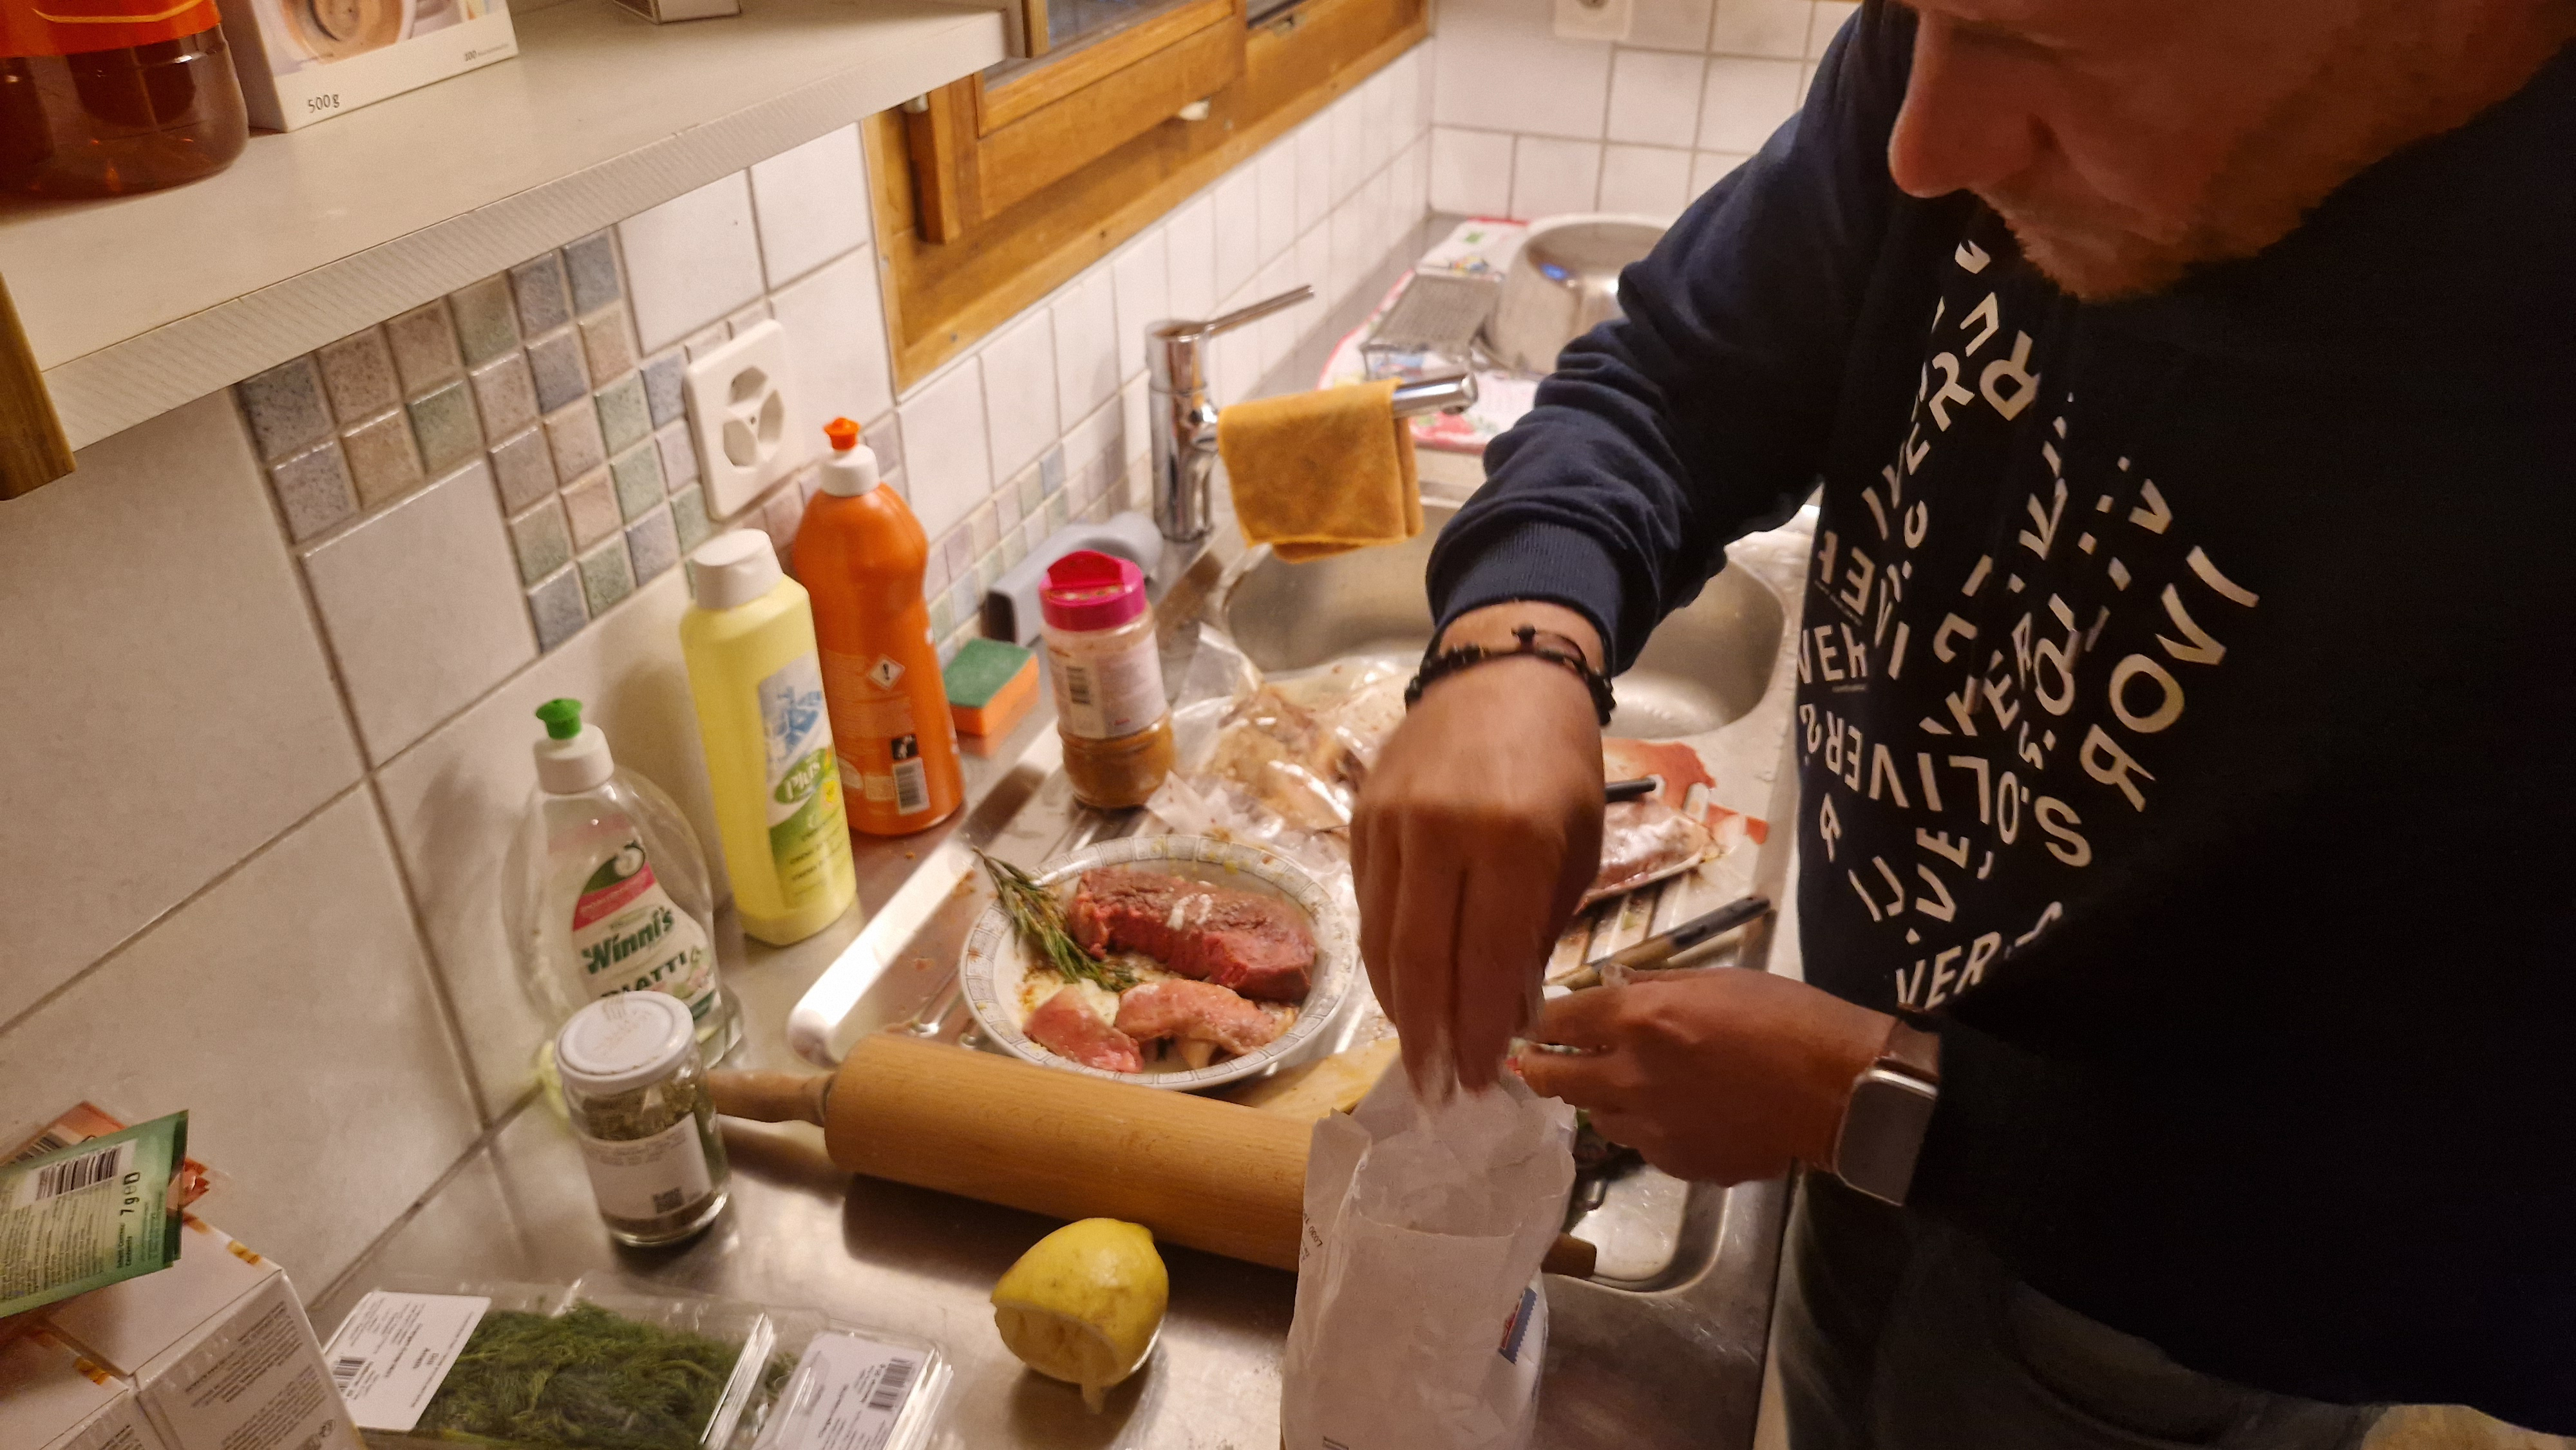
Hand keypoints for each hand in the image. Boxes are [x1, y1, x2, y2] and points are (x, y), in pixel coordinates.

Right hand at [1353, 602, 1605, 1089]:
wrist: (1502, 674)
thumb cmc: (1559, 767)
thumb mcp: (1575, 849)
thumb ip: (1538, 931)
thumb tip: (1507, 1015)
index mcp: (1514, 840)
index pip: (1487, 961)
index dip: (1482, 1032)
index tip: (1483, 1083)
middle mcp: (1444, 832)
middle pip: (1424, 962)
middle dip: (1433, 1039)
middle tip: (1440, 1096)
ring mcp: (1393, 824)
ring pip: (1383, 941)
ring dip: (1400, 1010)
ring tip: (1418, 1061)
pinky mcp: (1363, 819)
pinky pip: (1368, 907)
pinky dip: (1382, 961)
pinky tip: (1400, 996)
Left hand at [1517, 970, 1892, 1183]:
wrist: (1840, 1091)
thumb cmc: (1786, 1018)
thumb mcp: (1717, 979)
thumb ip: (1654, 986)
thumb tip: (1612, 987)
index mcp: (1639, 1020)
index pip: (1556, 1020)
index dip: (1540, 1020)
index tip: (1535, 1021)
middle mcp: (1630, 1077)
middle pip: (1552, 1078)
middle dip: (1541, 1067)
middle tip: (1542, 1061)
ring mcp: (1651, 1128)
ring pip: (1595, 1116)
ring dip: (1597, 1098)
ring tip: (1623, 1084)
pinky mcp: (1676, 1163)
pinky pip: (1639, 1143)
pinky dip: (1644, 1126)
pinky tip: (1674, 1111)